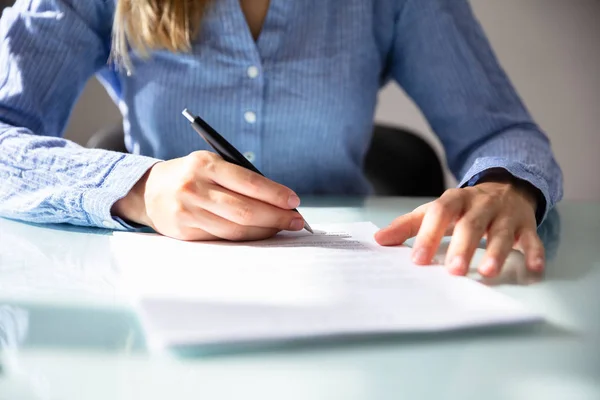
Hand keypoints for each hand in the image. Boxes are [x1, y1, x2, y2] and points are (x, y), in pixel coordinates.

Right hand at [112, 151, 304, 240]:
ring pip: (236, 228)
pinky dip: (247, 238)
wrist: (149, 191)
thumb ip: (239, 178)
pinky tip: (261, 234)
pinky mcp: (186, 232)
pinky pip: (224, 239)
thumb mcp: (211, 164)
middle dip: (276, 217)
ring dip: (265, 230)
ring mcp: (189, 212)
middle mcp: (195, 188)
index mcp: (205, 164)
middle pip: (245, 209)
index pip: (248, 182)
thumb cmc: (192, 175)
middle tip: (297, 220)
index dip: (275, 194)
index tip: (294, 201)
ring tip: (284, 227)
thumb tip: (279, 200)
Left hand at [374, 179, 543, 276]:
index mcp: (454, 200)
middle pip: (471, 224)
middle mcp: (481, 204)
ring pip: (502, 232)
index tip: (418, 260)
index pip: (439, 214)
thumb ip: (408, 225)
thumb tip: (378, 240)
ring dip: (496, 252)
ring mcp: (505, 214)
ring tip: (487, 272)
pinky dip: (535, 252)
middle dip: (462, 246)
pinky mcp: (526, 225)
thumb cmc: (462, 207)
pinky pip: (532, 238)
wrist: (505, 186)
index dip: (428, 235)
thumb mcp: (435, 210)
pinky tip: (535, 269)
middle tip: (453, 271)